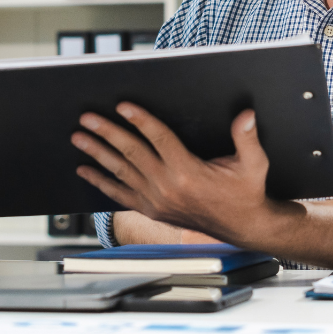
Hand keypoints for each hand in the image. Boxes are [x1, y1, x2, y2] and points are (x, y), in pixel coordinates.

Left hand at [71, 102, 281, 239]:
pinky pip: (120, 195)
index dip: (140, 120)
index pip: (159, 139)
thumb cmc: (246, 192)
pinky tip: (85, 170)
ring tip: (79, 137)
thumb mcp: (253, 164)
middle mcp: (168, 187)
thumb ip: (247, 138)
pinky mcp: (151, 210)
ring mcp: (156, 201)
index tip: (123, 106)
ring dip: (98, 153)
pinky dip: (101, 182)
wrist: (242, 227)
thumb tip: (246, 114)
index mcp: (189, 172)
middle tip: (87, 118)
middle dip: (107, 133)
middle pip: (132, 153)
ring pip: (121, 171)